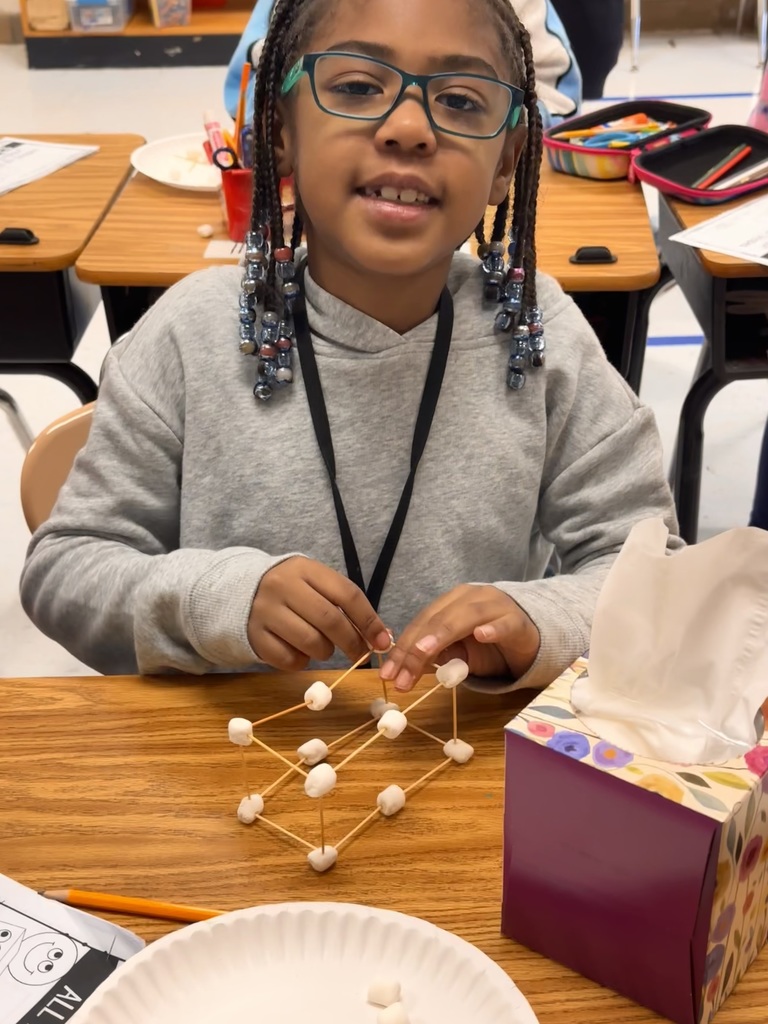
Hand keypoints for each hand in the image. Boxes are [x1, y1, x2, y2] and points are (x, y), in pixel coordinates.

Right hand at [248, 557, 391, 670]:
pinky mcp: (254, 636)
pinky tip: (299, 651)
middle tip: (361, 654)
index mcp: (305, 569)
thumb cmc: (292, 590)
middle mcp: (283, 587)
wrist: (241, 592)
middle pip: (330, 620)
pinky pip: (289, 660)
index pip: (347, 594)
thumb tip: (380, 636)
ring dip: (325, 651)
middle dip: (353, 642)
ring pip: (311, 642)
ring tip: (322, 645)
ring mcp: (265, 611)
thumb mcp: (315, 584)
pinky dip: (302, 661)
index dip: (369, 620)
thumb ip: (344, 604)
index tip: (382, 640)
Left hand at [380, 584, 539, 691]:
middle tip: (401, 677)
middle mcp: (469, 598)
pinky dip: (494, 629)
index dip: (402, 649)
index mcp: (450, 602)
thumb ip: (436, 655)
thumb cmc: (490, 645)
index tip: (388, 675)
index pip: (421, 624)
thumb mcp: (458, 652)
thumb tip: (405, 667)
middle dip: (415, 650)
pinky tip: (482, 635)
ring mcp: (494, 606)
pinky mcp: (517, 620)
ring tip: (423, 652)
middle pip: (437, 621)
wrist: (530, 638)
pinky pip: (504, 624)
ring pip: (465, 618)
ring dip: (442, 635)